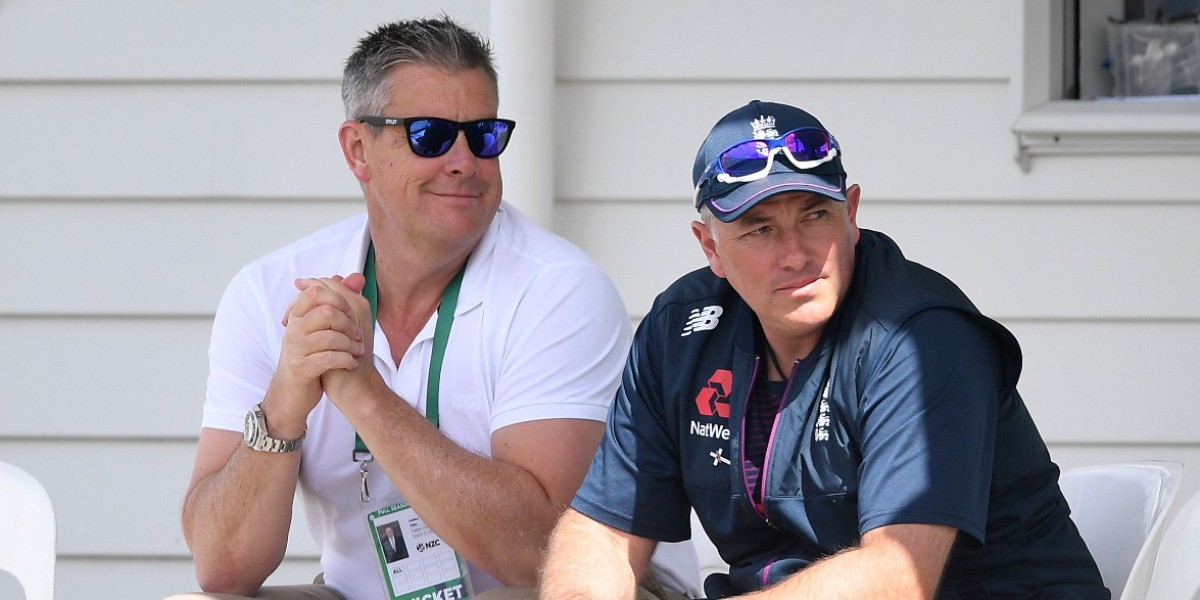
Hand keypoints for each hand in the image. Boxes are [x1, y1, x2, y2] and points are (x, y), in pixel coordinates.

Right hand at [265, 274, 368, 431]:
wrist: (293, 392)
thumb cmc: (311, 355)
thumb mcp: (322, 327)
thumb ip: (338, 300)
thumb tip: (357, 277)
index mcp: (298, 315)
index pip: (316, 291)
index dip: (339, 299)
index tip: (350, 313)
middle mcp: (294, 329)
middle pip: (327, 311)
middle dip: (349, 323)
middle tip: (358, 335)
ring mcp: (296, 349)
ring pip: (330, 336)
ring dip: (351, 344)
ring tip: (357, 351)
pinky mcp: (301, 368)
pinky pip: (329, 358)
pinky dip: (346, 360)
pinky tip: (351, 363)